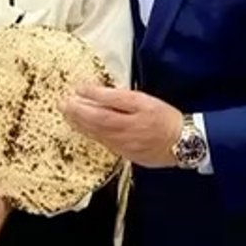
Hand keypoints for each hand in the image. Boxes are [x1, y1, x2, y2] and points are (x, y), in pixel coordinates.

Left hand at [62, 85, 182, 168]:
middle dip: (76, 115)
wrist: (184, 143)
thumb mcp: (141, 99)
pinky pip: (106, 144)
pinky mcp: (129, 155)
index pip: (96, 112)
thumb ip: (114, 96)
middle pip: (93, 126)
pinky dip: (94, 135)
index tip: (69, 94)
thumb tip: (90, 90)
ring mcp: (124, 149)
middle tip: (61, 105)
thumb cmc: (163, 116)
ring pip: (98, 136)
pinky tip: (89, 129)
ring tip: (69, 116)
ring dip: (81, 126)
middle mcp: (120, 138)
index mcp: (125, 121)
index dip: (81, 104)